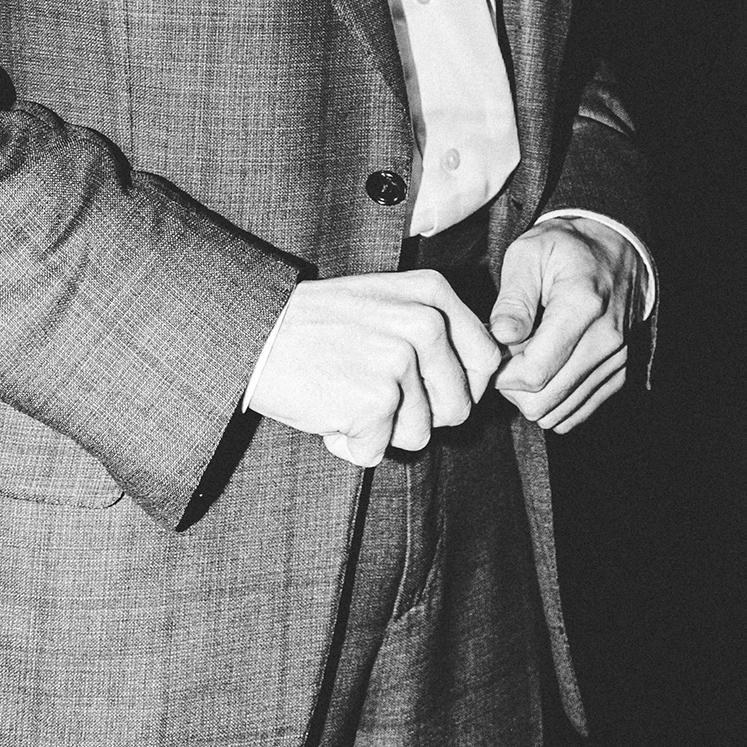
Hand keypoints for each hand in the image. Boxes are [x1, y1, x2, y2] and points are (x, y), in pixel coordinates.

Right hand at [248, 272, 503, 467]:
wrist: (256, 332)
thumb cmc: (322, 324)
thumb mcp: (390, 302)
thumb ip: (438, 328)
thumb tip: (490, 372)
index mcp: (434, 294)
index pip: (487, 360)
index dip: (460, 388)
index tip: (424, 388)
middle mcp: (426, 324)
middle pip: (459, 407)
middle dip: (419, 415)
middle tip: (373, 390)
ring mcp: (401, 363)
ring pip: (420, 435)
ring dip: (381, 430)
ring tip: (346, 392)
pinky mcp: (374, 403)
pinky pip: (376, 452)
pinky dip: (349, 444)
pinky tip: (327, 409)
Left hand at [490, 217, 638, 433]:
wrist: (613, 249)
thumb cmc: (565, 248)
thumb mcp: (528, 253)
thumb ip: (513, 298)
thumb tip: (501, 337)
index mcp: (582, 306)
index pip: (534, 372)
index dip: (501, 374)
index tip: (492, 353)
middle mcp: (606, 340)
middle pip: (544, 401)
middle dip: (513, 388)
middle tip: (505, 357)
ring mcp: (616, 361)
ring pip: (558, 414)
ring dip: (532, 397)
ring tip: (526, 359)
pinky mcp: (618, 375)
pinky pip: (575, 414)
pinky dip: (553, 402)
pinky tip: (547, 370)